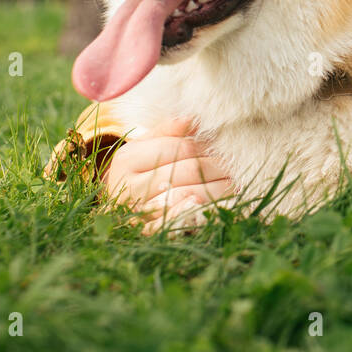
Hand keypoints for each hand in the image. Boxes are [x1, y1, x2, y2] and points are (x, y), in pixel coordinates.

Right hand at [101, 117, 234, 234]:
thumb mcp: (145, 146)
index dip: (206, 146)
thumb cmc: (138, 171)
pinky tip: (217, 204)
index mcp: (128, 159)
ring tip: (234, 182)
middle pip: (188, 170)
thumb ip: (169, 130)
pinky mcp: (149, 233)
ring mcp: (139, 213)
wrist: (117, 210)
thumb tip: (193, 117)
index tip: (225, 146)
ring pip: (191, 195)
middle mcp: (130, 187)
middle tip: (234, 164)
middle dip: (217, 166)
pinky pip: (181, 222)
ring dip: (218, 188)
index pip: (179, 148)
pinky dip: (201, 211)